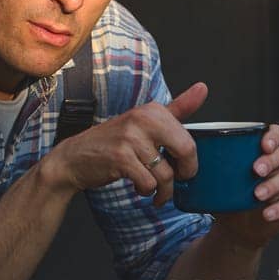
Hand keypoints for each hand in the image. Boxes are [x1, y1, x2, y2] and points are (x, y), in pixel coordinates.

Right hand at [42, 82, 207, 204]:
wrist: (74, 158)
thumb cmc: (115, 142)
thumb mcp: (146, 122)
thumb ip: (178, 108)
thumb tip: (203, 87)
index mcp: (154, 110)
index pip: (190, 140)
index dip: (190, 162)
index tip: (182, 168)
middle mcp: (143, 119)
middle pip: (186, 152)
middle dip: (184, 175)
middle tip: (176, 182)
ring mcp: (131, 138)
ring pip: (166, 174)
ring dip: (162, 190)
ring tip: (154, 190)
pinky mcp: (120, 157)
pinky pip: (148, 183)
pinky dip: (146, 192)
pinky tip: (138, 188)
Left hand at [209, 123, 278, 248]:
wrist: (233, 227)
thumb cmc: (224, 196)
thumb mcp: (212, 176)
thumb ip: (201, 160)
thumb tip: (180, 151)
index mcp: (256, 153)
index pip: (273, 135)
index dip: (273, 136)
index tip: (263, 143)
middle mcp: (270, 167)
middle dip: (269, 160)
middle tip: (255, 170)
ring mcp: (278, 186)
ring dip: (272, 185)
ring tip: (257, 194)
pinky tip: (267, 213)